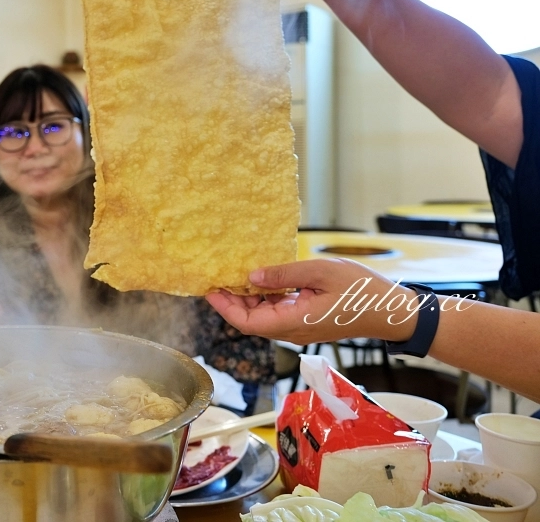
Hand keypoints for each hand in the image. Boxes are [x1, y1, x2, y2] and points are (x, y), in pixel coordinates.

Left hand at [206, 259, 418, 344]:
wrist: (391, 311)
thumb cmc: (361, 291)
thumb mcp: (321, 272)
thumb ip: (284, 275)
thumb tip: (252, 276)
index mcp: (294, 322)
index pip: (248, 323)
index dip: (225, 308)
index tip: (210, 289)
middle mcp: (292, 330)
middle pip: (251, 321)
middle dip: (230, 302)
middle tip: (217, 277)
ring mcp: (299, 328)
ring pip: (262, 318)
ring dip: (246, 300)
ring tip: (233, 275)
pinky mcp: (306, 322)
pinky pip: (277, 313)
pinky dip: (264, 299)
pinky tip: (260, 280)